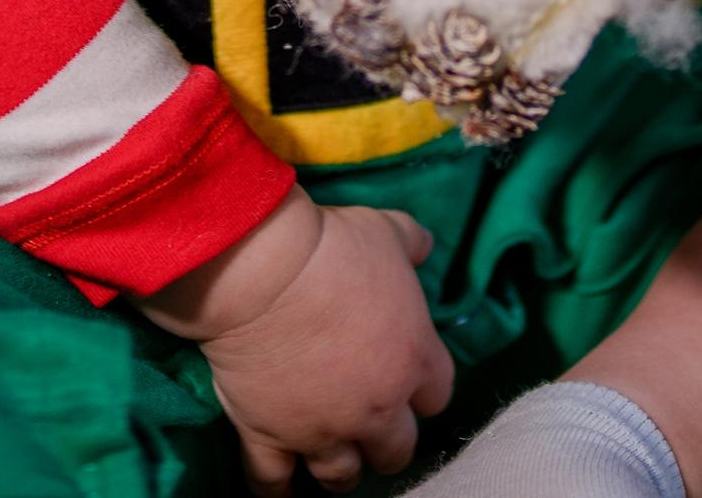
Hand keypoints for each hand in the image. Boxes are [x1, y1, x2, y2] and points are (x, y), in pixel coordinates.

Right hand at [137, 187, 453, 490]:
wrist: (263, 270)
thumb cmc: (332, 246)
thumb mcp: (384, 230)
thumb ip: (411, 242)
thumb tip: (424, 246)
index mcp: (412, 358)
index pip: (438, 395)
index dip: (421, 387)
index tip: (406, 376)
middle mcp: (376, 407)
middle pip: (396, 450)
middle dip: (386, 438)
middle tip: (370, 420)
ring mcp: (322, 429)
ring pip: (343, 476)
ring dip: (341, 467)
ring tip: (332, 456)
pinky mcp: (270, 437)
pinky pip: (272, 484)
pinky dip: (275, 489)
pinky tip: (281, 488)